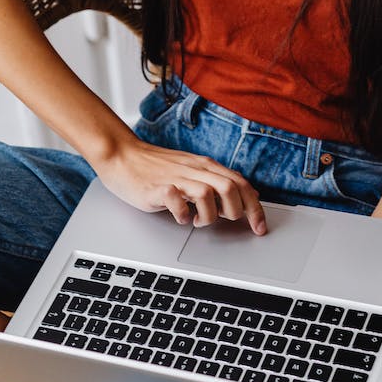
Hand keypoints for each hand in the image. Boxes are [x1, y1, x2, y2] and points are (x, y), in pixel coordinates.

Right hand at [92, 137, 266, 233]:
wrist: (121, 155)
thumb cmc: (154, 167)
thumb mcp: (191, 171)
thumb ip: (214, 182)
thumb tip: (240, 199)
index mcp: (205, 166)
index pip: (240, 183)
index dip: (255, 207)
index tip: (259, 227)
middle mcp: (194, 169)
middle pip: (230, 188)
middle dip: (238, 211)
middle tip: (228, 223)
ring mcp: (176, 177)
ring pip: (208, 193)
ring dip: (210, 215)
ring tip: (199, 221)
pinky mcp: (156, 188)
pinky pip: (176, 200)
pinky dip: (183, 214)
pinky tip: (180, 218)